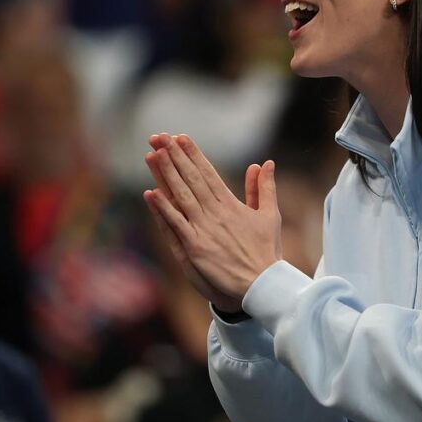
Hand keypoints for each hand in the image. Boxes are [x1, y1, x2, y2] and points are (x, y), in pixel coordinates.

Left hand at [143, 134, 280, 304]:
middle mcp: (216, 213)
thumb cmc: (267, 252)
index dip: (193, 154)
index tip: (181, 137)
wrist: (262, 284)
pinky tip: (151, 193)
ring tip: (153, 154)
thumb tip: (264, 163)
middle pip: (191, 179)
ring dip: (166, 174)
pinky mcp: (195, 248)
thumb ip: (264, 188)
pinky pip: (176, 224)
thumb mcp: (269, 215)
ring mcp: (204, 230)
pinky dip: (164, 208)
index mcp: (231, 204)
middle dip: (174, 157)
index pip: (208, 173)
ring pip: (181, 196)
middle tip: (159, 137)